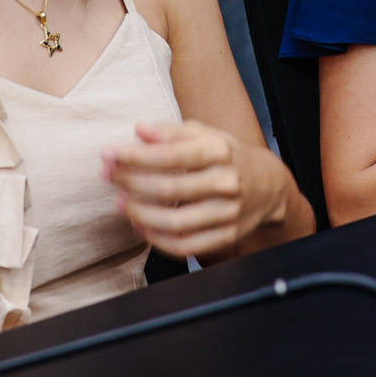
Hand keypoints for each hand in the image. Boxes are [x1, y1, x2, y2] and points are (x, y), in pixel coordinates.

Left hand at [103, 119, 294, 258]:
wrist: (269, 186)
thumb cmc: (228, 157)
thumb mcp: (206, 134)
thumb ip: (171, 131)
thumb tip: (140, 130)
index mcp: (220, 151)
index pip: (170, 155)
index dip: (134, 156)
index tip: (108, 154)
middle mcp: (226, 182)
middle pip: (169, 189)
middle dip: (131, 183)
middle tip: (107, 176)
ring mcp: (228, 213)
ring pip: (175, 222)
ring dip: (139, 214)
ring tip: (119, 203)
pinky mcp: (226, 237)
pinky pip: (185, 245)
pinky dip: (157, 239)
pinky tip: (140, 226)